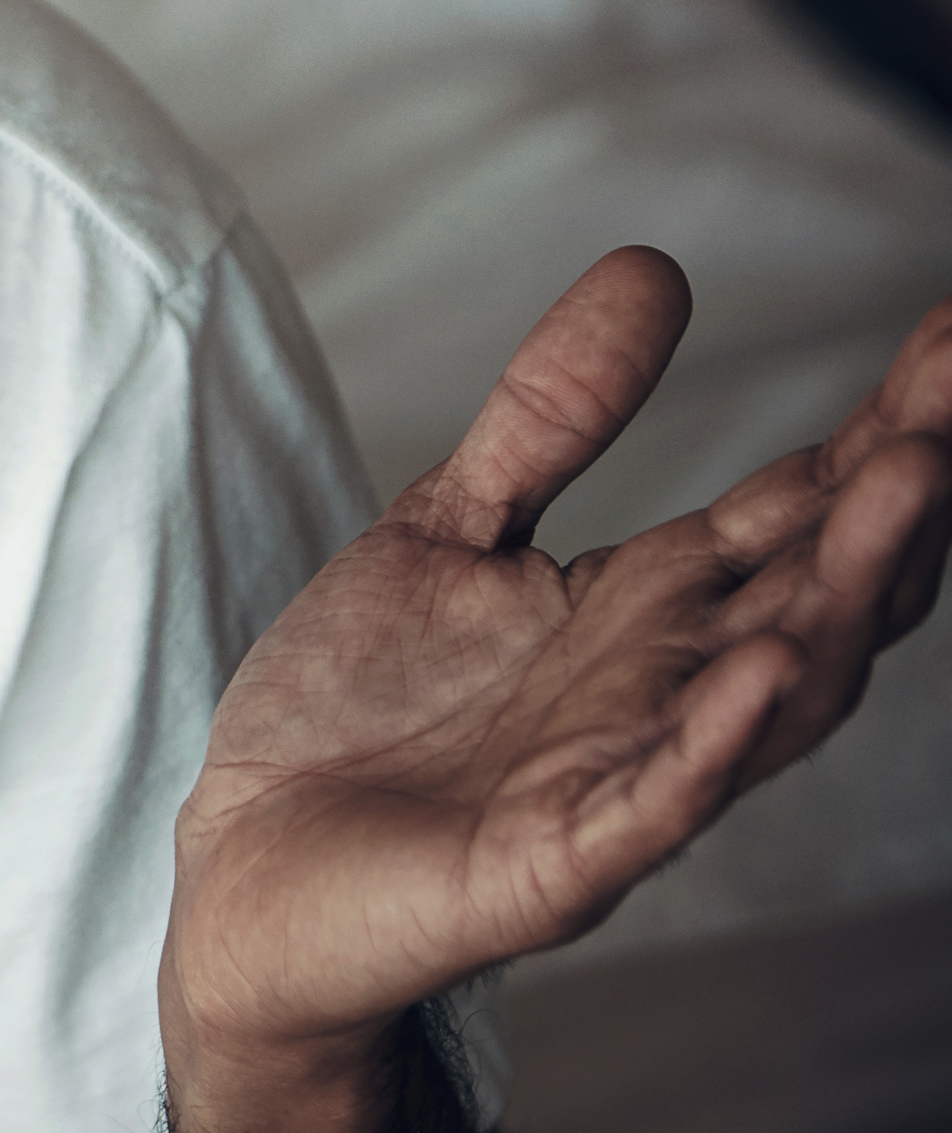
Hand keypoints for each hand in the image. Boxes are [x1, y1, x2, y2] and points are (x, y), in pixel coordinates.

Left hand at [170, 246, 951, 1068]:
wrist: (246, 866)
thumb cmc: (362, 709)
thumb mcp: (448, 526)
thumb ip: (550, 417)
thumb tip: (657, 266)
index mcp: (647, 607)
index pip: (797, 507)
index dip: (880, 427)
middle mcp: (664, 689)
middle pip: (820, 586)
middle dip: (899, 499)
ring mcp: (621, 780)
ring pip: (775, 692)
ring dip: (847, 594)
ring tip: (909, 485)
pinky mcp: (552, 865)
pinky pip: (655, 804)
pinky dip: (714, 741)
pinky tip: (767, 665)